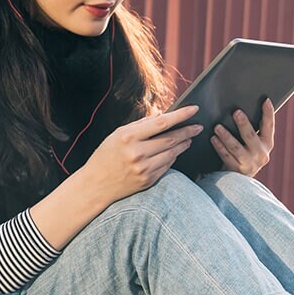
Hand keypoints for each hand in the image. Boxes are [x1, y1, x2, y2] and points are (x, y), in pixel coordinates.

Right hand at [82, 105, 202, 203]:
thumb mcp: (118, 135)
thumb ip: (140, 125)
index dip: (181, 115)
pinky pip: (167, 166)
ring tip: (190, 138)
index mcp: (128, 137)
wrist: (95, 185)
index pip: (162, 123)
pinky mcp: (148, 181)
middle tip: (198, 126)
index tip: (194, 109)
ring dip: (184, 144)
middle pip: (171, 139)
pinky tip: (176, 152)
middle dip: (188, 131)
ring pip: (172, 153)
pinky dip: (173, 157)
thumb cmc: (105, 156)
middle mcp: (137, 153)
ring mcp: (144, 169)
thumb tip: (162, 115)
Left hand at [211, 98, 274, 178]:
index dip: (268, 113)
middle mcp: (261, 154)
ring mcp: (250, 164)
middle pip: (251, 136)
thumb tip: (240, 110)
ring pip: (236, 147)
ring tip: (217, 127)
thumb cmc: (245, 154)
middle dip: (244, 124)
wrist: (239, 180)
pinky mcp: (237, 171)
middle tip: (236, 112)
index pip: (269, 126)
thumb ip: (252, 131)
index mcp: (268, 144)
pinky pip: (226, 156)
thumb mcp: (253, 144)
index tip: (265, 100)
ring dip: (226, 136)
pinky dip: (219, 147)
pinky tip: (213, 139)